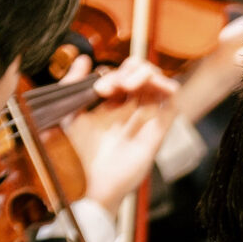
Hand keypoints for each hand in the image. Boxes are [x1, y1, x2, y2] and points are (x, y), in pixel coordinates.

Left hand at [61, 57, 181, 212]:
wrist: (88, 183)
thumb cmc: (77, 155)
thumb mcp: (69, 112)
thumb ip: (73, 84)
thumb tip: (84, 58)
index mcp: (114, 106)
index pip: (123, 75)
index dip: (113, 74)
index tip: (97, 89)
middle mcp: (133, 111)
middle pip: (143, 74)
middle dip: (127, 70)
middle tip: (107, 87)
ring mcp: (147, 120)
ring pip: (158, 81)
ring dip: (142, 74)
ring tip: (124, 85)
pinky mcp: (158, 131)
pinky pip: (172, 101)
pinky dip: (165, 85)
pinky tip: (146, 87)